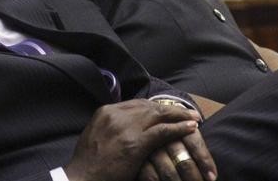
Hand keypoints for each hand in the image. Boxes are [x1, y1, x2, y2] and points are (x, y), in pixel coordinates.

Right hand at [64, 100, 201, 180]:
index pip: (136, 104)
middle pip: (149, 106)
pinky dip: (179, 128)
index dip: (155, 106)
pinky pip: (162, 131)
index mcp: (105, 112)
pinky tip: (191, 128)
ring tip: (194, 118)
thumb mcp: (96, 136)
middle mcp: (115, 115)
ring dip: (179, 116)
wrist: (82, 177)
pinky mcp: (135, 143)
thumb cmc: (89, 163)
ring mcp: (125, 128)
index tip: (168, 110)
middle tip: (188, 112)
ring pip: (158, 114)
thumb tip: (126, 127)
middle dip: (170, 109)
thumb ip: (111, 127)